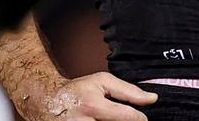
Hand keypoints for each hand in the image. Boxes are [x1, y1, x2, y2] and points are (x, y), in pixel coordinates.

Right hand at [40, 72, 156, 120]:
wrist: (46, 101)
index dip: (139, 118)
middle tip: (117, 117)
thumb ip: (128, 90)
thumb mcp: (102, 82)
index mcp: (92, 106)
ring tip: (106, 119)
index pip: (127, 117)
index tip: (140, 118)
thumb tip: (152, 99)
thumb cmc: (76, 91)